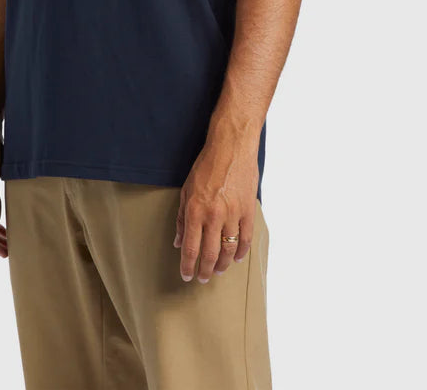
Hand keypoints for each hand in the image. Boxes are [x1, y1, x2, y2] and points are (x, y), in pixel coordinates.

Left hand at [173, 138, 258, 282]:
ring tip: (218, 270)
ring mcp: (233, 215)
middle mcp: (214, 216)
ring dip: (222, 265)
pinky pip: (246, 239)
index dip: (187, 266)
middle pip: (209, 254)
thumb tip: (179, 241)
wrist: (231, 148)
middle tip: (202, 278)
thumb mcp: (186, 190)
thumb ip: (182, 218)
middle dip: (204, 271)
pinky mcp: (248, 211)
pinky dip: (241, 252)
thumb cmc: (206, 166)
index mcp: (195, 211)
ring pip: (229, 251)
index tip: (186, 276)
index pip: (190, 249)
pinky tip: (237, 258)